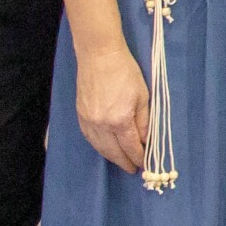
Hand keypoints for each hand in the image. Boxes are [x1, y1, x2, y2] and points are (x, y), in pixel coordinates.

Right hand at [74, 42, 152, 174]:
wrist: (99, 55)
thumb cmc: (125, 72)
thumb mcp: (143, 96)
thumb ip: (143, 122)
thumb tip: (145, 141)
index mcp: (119, 120)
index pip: (130, 147)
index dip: (137, 157)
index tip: (143, 165)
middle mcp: (101, 124)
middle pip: (113, 151)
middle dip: (123, 162)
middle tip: (132, 169)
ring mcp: (88, 120)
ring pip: (99, 146)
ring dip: (110, 156)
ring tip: (120, 161)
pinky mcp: (80, 114)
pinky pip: (89, 137)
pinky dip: (97, 145)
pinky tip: (103, 147)